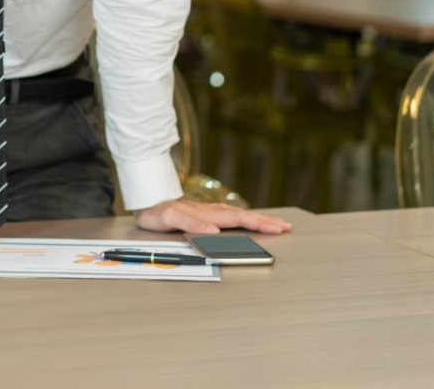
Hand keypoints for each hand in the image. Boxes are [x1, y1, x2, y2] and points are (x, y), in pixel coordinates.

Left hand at [134, 198, 292, 234]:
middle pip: (244, 216)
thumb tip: (213, 231)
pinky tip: (250, 220)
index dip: (258, 224)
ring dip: (258, 219)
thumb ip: (189, 224)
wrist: (146, 202)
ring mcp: (209, 212)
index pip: (238, 219)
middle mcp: (211, 211)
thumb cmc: (156, 212)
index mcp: (207, 214)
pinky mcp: (206, 214)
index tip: (277, 228)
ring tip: (276, 223)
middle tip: (286, 226)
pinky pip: (232, 215)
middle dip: (266, 221)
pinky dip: (246, 218)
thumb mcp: (168, 219)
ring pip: (240, 214)